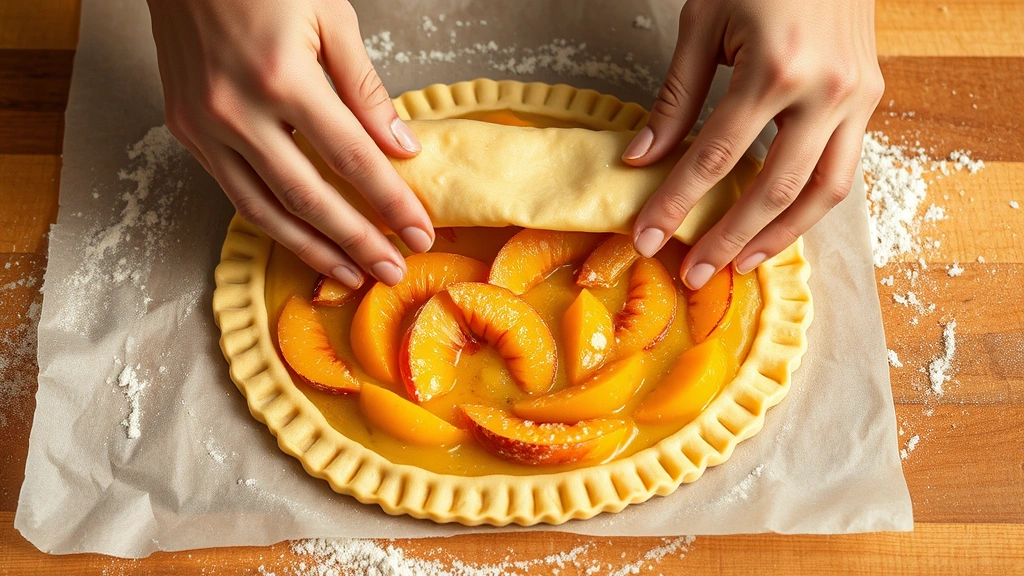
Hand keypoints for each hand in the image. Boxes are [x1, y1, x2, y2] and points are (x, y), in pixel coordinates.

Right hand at [147, 0, 432, 287]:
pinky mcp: (183, 129)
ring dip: (311, 249)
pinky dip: (271, 221)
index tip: (419, 233)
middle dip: (356, 241)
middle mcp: (236, 111)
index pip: (352, 159)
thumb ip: (366, 90)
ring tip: (350, 275)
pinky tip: (302, 239)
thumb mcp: (331, 18)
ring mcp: (203, 125)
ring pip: (263, 209)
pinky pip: (233, 190)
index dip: (390, 202)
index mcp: (282, 77)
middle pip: (308, 197)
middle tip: (391, 271)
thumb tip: (401, 149)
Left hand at [624, 0, 883, 288]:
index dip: (677, 205)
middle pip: (773, 189)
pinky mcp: (870, 99)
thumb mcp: (704, 24)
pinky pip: (843, 169)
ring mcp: (857, 97)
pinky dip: (810, 205)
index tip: (648, 238)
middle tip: (694, 272)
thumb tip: (642, 158)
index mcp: (774, 68)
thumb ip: (675, 98)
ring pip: (823, 192)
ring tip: (740, 264)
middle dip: (729, 239)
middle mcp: (825, 91)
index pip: (714, 157)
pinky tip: (779, 225)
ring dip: (779, 236)